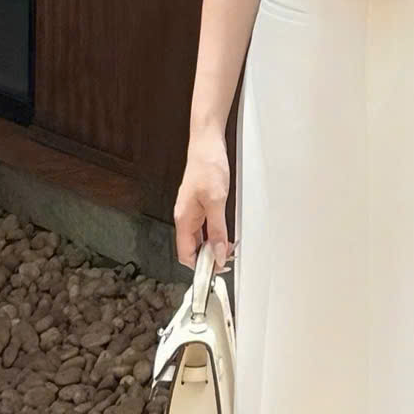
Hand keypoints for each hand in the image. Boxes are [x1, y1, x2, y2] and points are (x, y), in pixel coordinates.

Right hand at [175, 131, 233, 269]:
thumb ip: (216, 230)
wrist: (207, 143)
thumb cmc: (208, 166)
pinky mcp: (199, 203)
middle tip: (228, 259)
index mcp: (183, 219)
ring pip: (199, 238)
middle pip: (192, 248)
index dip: (200, 266)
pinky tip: (225, 234)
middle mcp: (184, 217)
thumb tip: (218, 254)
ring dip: (213, 246)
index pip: (186, 254)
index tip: (218, 270)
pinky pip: (204, 226)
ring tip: (229, 249)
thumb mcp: (216, 201)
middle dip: (209, 257)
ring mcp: (191, 210)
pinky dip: (214, 233)